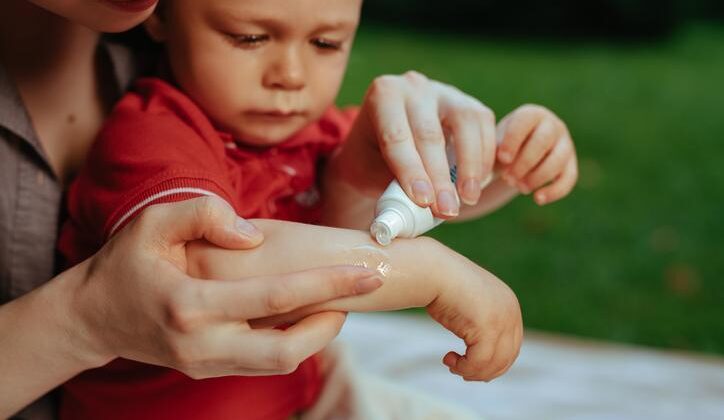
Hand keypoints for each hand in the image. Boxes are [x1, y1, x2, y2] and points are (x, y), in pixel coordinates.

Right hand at [70, 197, 380, 377]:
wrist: (92, 316)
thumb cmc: (125, 264)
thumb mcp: (152, 223)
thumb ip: (202, 214)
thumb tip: (253, 234)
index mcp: (190, 305)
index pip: (275, 298)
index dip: (327, 284)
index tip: (368, 270)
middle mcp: (202, 345)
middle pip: (287, 351)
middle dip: (334, 323)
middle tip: (363, 291)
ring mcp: (206, 364)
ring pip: (280, 363)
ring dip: (318, 334)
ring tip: (338, 299)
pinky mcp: (209, 370)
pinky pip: (264, 362)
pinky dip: (294, 341)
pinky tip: (307, 313)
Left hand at [339, 71, 496, 217]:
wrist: (386, 142)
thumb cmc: (373, 160)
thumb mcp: (369, 172)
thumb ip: (392, 187)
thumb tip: (420, 209)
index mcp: (383, 95)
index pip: (396, 137)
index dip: (411, 171)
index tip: (424, 201)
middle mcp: (413, 86)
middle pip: (430, 133)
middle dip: (440, 177)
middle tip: (447, 210)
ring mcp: (444, 91)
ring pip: (465, 123)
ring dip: (470, 166)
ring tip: (468, 199)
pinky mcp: (468, 102)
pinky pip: (484, 124)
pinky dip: (484, 156)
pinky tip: (477, 184)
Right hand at [427, 256, 522, 381]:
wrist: (431, 270)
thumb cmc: (442, 284)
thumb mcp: (468, 304)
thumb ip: (480, 322)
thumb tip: (479, 350)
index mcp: (510, 304)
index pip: (511, 345)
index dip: (493, 363)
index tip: (470, 367)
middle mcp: (511, 312)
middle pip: (506, 357)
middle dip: (483, 370)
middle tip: (460, 371)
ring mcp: (502, 320)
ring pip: (494, 363)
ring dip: (472, 371)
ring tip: (451, 365)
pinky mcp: (488, 328)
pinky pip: (479, 362)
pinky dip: (464, 367)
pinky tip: (448, 359)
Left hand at [496, 104, 577, 204]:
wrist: (517, 155)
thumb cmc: (502, 147)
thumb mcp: (494, 143)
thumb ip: (491, 151)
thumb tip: (485, 167)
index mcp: (531, 115)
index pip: (524, 123)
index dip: (513, 141)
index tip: (502, 159)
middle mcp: (552, 126)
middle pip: (542, 142)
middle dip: (524, 163)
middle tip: (508, 178)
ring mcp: (565, 145)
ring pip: (557, 161)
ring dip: (537, 177)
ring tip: (519, 187)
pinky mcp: (571, 166)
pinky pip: (569, 179)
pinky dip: (554, 191)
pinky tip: (538, 199)